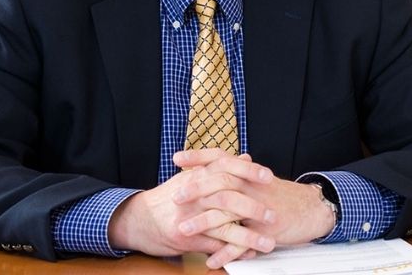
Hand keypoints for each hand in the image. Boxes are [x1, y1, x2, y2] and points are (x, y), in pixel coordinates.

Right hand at [108, 150, 275, 267]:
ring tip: (268, 243)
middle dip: (253, 207)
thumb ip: (221, 167)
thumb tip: (247, 158)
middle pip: (228, 197)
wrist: (138, 218)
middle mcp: (194, 194)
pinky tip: (248, 255)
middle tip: (273, 215)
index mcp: (197, 175)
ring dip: (249, 237)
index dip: (248, 171)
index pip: (226, 167)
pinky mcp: (185, 238)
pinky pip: (214, 245)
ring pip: (224, 225)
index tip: (269, 176)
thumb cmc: (169, 197)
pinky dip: (233, 251)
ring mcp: (189, 217)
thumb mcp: (192, 176)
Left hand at [175, 150, 336, 245]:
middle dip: (195, 188)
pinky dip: (225, 253)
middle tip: (175, 196)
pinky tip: (211, 260)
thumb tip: (213, 167)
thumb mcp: (258, 180)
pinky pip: (242, 242)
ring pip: (227, 212)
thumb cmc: (280, 196)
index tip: (177, 158)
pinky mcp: (265, 229)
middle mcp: (252, 186)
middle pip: (220, 181)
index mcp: (248, 173)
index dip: (199, 156)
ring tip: (183, 230)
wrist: (311, 209)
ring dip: (202, 222)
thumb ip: (237, 174)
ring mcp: (258, 207)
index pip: (220, 157)